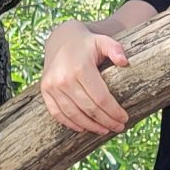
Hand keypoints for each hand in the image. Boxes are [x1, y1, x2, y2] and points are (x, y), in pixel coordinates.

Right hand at [40, 21, 130, 135]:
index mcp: (81, 68)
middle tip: (118, 127)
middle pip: (89, 109)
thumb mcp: (103, 41)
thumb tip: (124, 62)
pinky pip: (57, 113)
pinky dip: (70, 123)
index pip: (101, 98)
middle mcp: (64, 78)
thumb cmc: (87, 43)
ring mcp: (52, 86)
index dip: (114, 111)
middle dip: (106, 121)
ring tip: (104, 130)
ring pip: (74, 114)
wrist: (61, 39)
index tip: (124, 118)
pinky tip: (83, 128)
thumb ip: (115, 49)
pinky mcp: (45, 90)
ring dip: (90, 126)